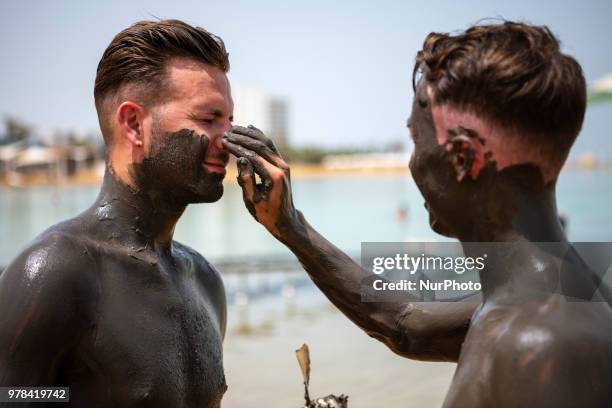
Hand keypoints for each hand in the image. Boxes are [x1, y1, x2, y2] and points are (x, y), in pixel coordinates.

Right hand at [222, 125, 302, 239]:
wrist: (285, 219)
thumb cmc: (266, 213)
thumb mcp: (252, 200)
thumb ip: (246, 180)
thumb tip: (240, 159)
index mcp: (274, 176)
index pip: (252, 156)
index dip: (236, 148)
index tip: (223, 142)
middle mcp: (281, 167)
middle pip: (260, 145)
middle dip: (242, 138)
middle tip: (226, 133)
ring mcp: (284, 164)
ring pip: (266, 142)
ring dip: (250, 134)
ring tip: (234, 128)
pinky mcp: (282, 164)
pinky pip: (270, 146)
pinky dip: (260, 137)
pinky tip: (250, 129)